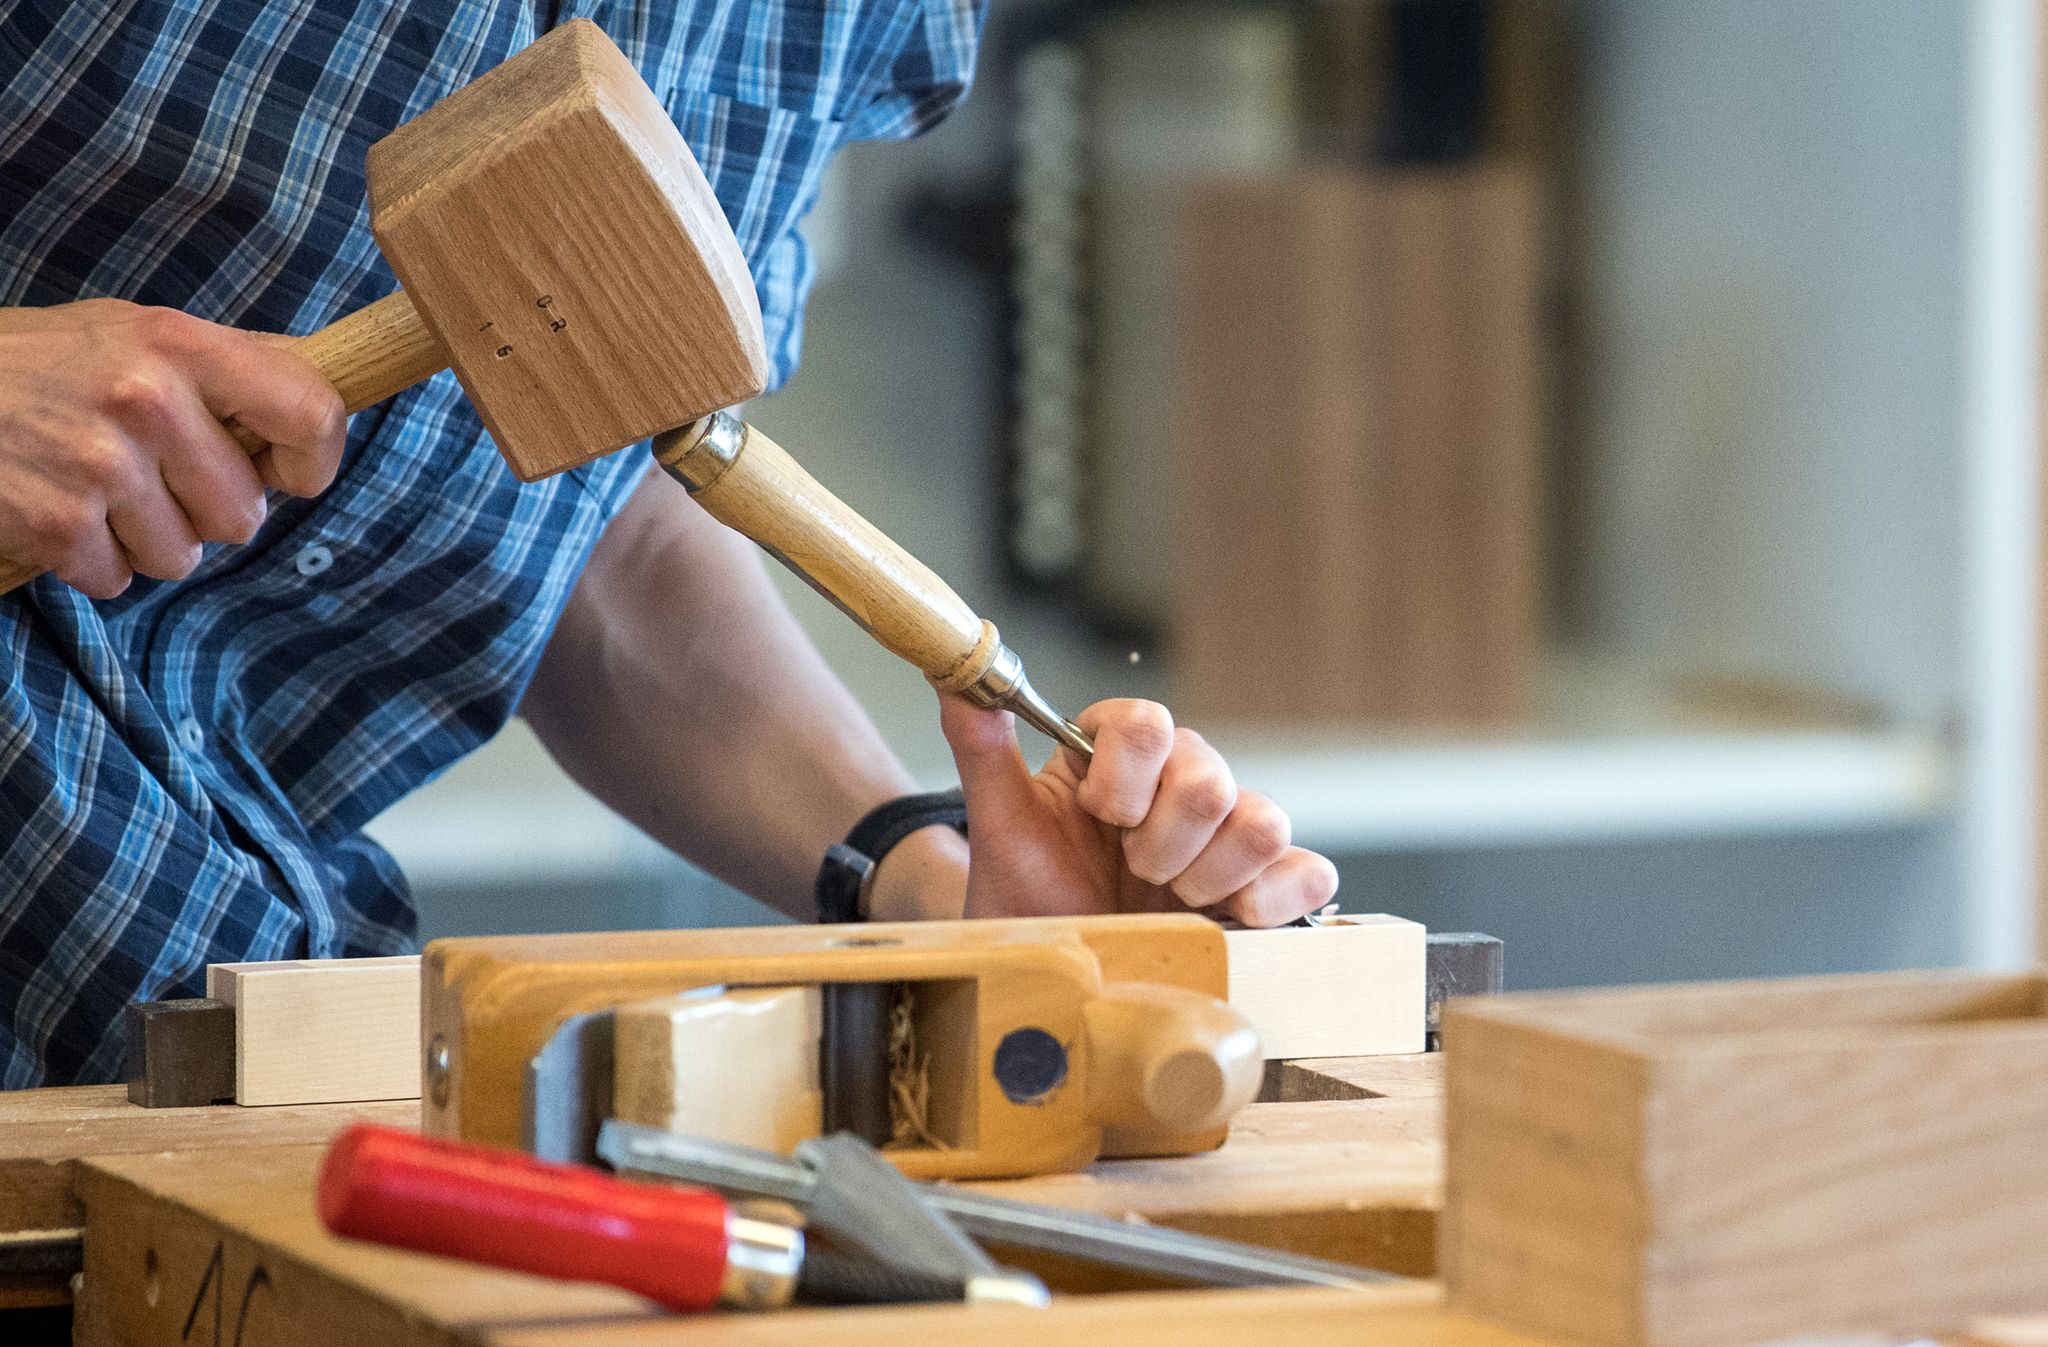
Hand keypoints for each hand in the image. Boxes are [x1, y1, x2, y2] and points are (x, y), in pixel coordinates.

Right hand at [0, 300, 345, 596]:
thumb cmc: (41, 364)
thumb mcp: (136, 335)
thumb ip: (229, 370)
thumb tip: (321, 412)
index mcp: (180, 343)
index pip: (311, 413)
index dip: (313, 461)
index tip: (288, 474)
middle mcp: (147, 399)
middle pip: (244, 513)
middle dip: (205, 511)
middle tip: (151, 475)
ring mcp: (99, 464)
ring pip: (184, 556)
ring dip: (145, 538)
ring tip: (96, 489)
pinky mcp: (55, 522)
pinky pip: (117, 578)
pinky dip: (90, 562)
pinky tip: (58, 511)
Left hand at [939, 694, 1338, 925]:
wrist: (1053, 973)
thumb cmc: (1027, 894)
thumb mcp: (1000, 825)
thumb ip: (981, 747)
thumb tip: (958, 676)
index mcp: (1121, 752)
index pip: (1147, 722)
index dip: (1122, 779)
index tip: (1097, 817)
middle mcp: (1181, 781)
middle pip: (1207, 778)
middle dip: (1159, 843)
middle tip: (1129, 873)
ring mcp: (1227, 835)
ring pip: (1262, 822)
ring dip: (1208, 875)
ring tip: (1172, 903)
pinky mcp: (1266, 886)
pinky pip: (1308, 873)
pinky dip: (1276, 896)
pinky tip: (1232, 919)